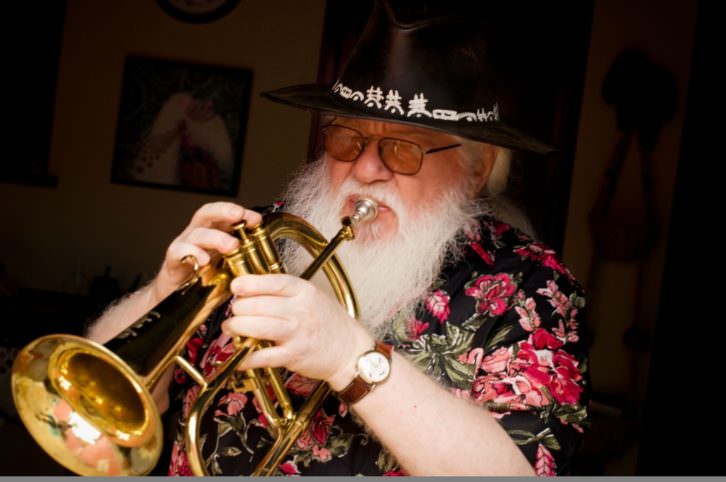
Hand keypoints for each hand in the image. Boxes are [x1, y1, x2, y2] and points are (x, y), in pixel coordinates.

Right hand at [152, 202, 261, 302]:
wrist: (179, 301)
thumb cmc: (209, 281)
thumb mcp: (232, 268)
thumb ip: (246, 261)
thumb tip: (272, 261)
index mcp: (215, 233)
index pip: (226, 215)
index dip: (242, 213)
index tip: (257, 220)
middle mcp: (198, 234)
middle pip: (207, 213)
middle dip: (224, 211)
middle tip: (239, 215)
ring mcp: (184, 246)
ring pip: (196, 233)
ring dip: (215, 237)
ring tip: (232, 246)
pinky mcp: (172, 261)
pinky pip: (178, 252)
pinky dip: (190, 253)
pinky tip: (203, 260)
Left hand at [222, 273, 373, 386]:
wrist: (350, 351)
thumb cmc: (329, 322)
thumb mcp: (313, 296)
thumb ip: (286, 291)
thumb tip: (251, 288)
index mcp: (305, 292)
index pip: (274, 282)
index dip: (250, 283)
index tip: (236, 285)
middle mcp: (301, 310)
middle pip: (259, 305)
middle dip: (239, 308)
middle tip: (234, 311)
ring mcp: (297, 333)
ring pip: (257, 326)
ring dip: (237, 327)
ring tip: (231, 327)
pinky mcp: (293, 355)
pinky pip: (263, 356)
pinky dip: (247, 357)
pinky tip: (241, 356)